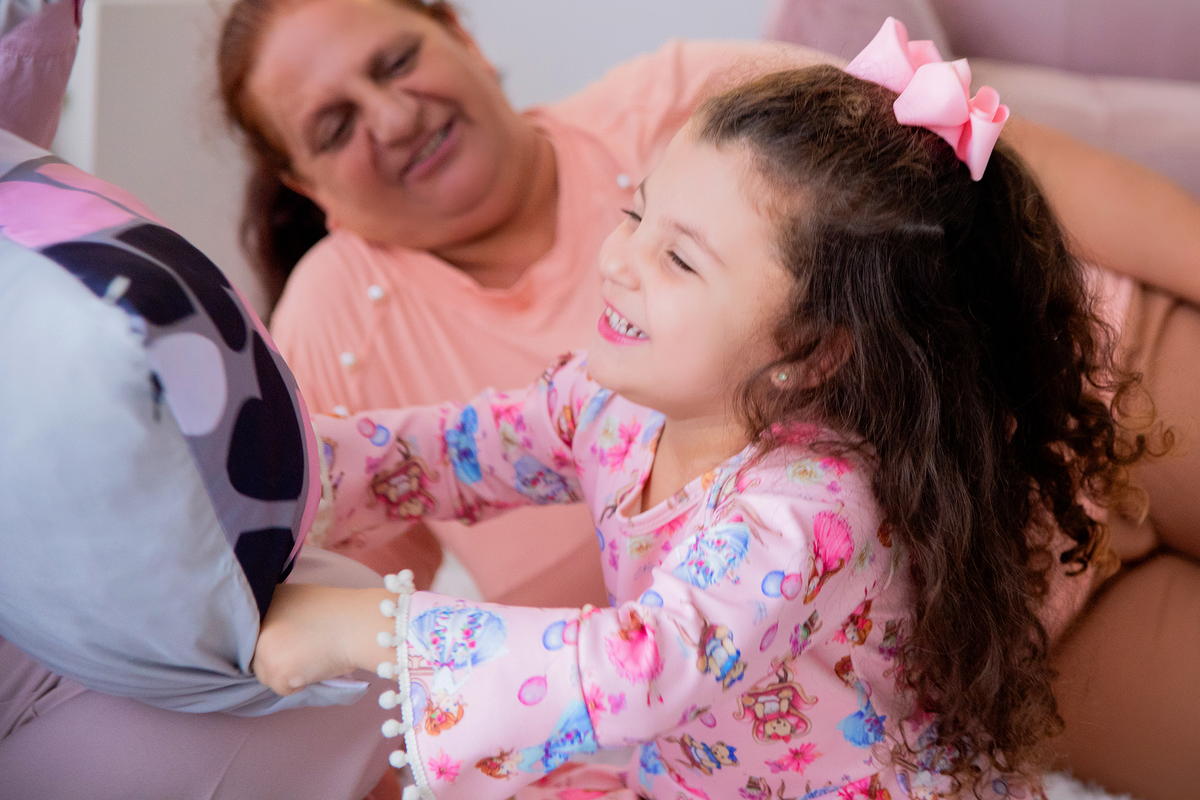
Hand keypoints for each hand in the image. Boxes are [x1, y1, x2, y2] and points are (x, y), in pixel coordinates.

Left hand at [252, 583, 392, 695]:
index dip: (276, 639)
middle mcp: (258, 622)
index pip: (257, 630)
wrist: (359, 625)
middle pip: (258, 654)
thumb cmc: (342, 613)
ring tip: (313, 657)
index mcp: (268, 599)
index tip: (292, 641)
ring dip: (288, 672)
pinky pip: (281, 688)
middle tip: (307, 650)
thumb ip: (283, 615)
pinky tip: (315, 666)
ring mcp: (263, 646)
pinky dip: (299, 684)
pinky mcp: (274, 669)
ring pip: (267, 674)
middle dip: (281, 657)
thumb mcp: (303, 601)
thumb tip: (279, 637)